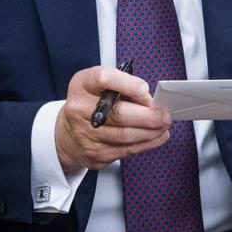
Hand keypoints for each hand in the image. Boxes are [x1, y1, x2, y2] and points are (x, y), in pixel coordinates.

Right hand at [54, 66, 171, 174]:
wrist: (67, 135)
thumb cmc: (90, 104)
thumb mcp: (100, 85)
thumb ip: (124, 86)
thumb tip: (149, 100)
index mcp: (82, 85)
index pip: (104, 78)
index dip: (127, 83)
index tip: (144, 89)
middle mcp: (80, 109)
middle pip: (120, 113)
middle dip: (148, 116)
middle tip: (164, 115)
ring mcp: (86, 134)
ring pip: (126, 135)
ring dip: (151, 131)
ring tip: (163, 124)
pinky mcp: (95, 153)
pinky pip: (127, 150)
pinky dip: (147, 143)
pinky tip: (156, 136)